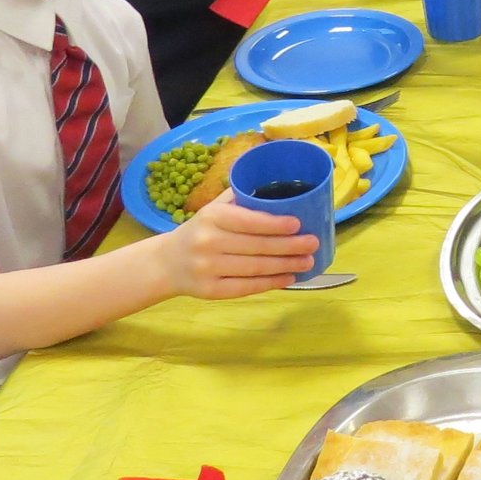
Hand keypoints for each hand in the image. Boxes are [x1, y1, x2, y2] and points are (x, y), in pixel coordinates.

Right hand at [161, 192, 319, 298]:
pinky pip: (247, 287)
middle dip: (289, 246)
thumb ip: (241, 199)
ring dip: (286, 265)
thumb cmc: (201, 230)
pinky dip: (271, 283)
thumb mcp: (213, 209)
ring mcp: (208, 268)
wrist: (168, 263)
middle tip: (313, 244)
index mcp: (211, 217)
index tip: (298, 224)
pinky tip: (289, 278)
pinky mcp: (211, 291)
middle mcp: (208, 242)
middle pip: (257, 246)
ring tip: (308, 262)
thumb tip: (280, 188)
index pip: (248, 221)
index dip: (274, 224)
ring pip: (255, 268)